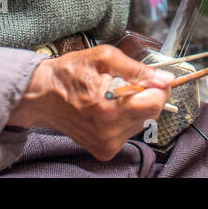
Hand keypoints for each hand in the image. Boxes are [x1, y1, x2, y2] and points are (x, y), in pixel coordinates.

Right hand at [7, 45, 172, 160]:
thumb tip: (165, 78)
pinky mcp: (104, 151)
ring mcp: (106, 144)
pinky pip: (129, 132)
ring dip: (136, 107)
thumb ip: (137, 69)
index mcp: (109, 109)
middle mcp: (109, 132)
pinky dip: (125, 118)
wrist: (42, 95)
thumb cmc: (70, 73)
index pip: (156, 103)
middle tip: (130, 82)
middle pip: (152, 114)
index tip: (153, 78)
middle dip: (148, 95)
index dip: (159, 86)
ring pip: (142, 123)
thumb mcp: (104, 57)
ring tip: (115, 95)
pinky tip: (109, 108)